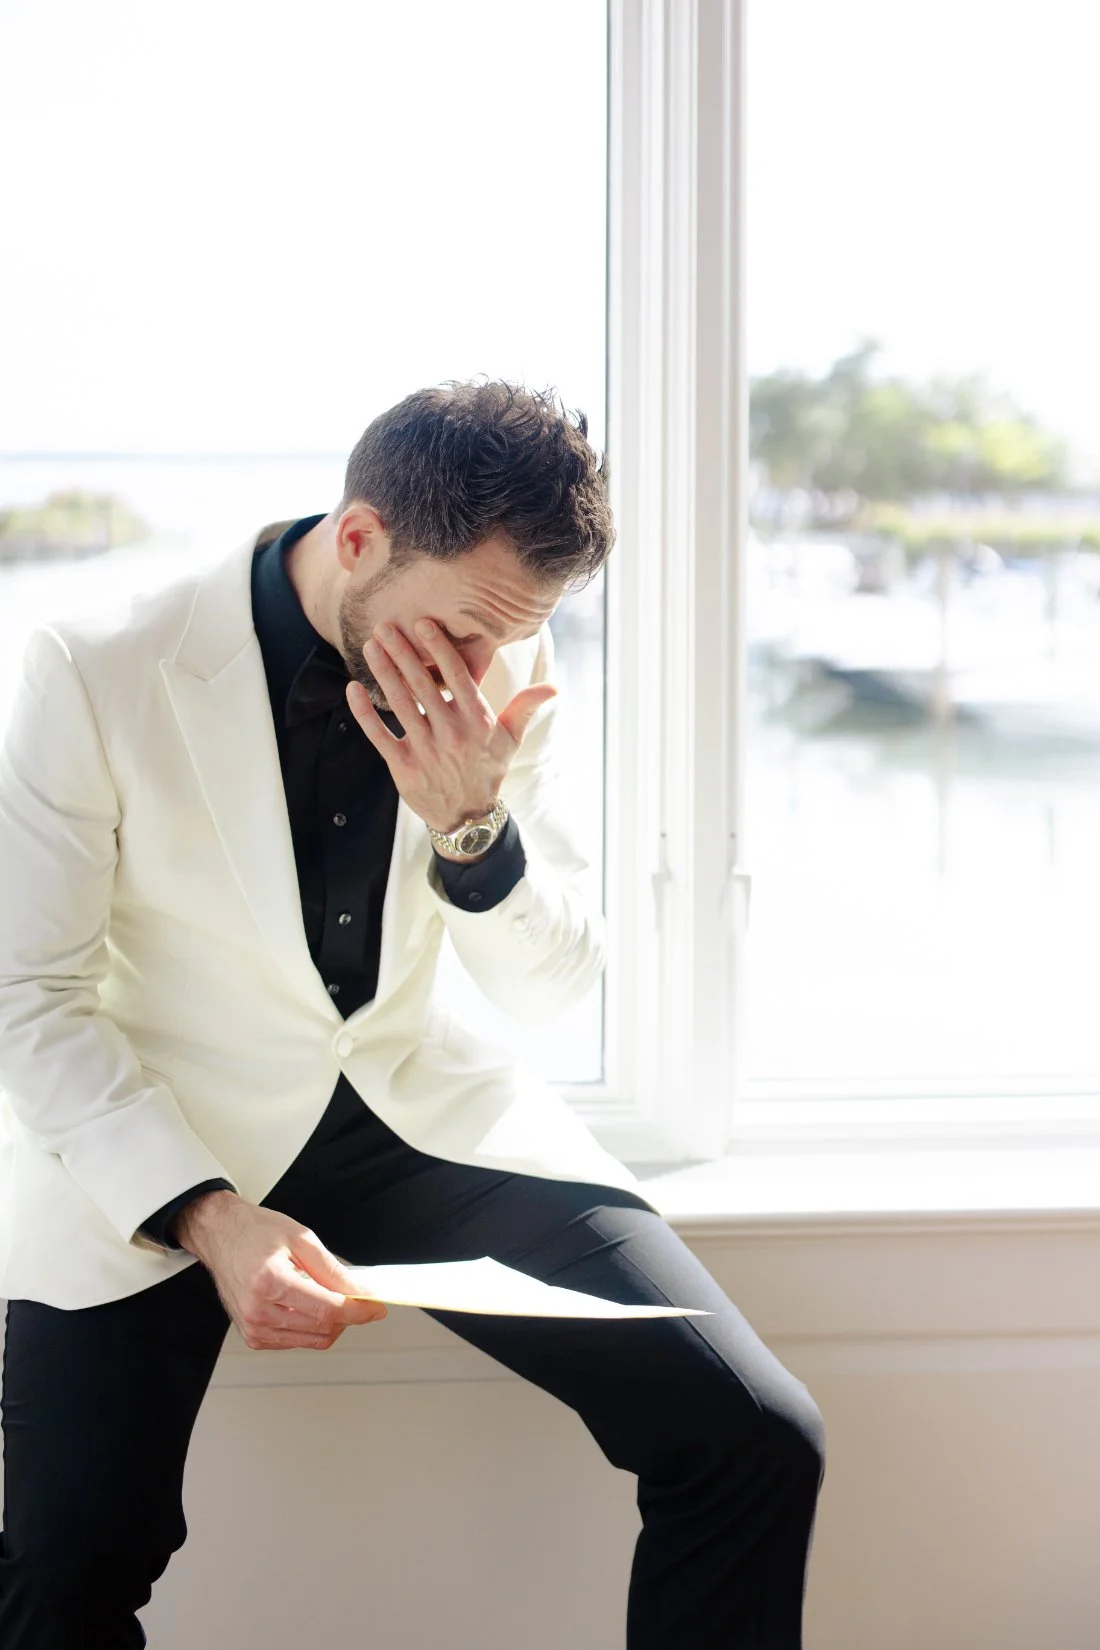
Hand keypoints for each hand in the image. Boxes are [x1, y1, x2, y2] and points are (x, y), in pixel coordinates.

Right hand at [174, 1192, 386, 1350]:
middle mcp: (258, 1310)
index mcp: (269, 1281)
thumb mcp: (300, 1237)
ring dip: (332, 1323)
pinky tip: (309, 1305)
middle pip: (322, 1328)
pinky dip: (312, 1327)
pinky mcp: (254, 1337)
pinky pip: (297, 1341)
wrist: (222, 1237)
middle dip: (349, 1315)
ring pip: (313, 1339)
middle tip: (359, 1296)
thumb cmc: (255, 1232)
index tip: (376, 1308)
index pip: (326, 1309)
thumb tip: (359, 1290)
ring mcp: (254, 1327)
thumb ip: (332, 1268)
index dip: (358, 1311)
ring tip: (331, 1295)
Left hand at [347, 620, 555, 833]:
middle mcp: (451, 733)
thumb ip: (525, 708)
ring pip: (400, 704)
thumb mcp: (510, 740)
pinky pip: (379, 734)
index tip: (423, 624)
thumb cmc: (487, 771)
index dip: (440, 649)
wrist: (467, 818)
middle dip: (402, 653)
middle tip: (385, 625)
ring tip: (371, 646)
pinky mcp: (403, 766)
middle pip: (422, 685)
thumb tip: (552, 687)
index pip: (458, 678)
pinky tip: (353, 689)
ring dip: (383, 672)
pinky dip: (364, 712)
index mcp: (477, 721)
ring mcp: (425, 750)